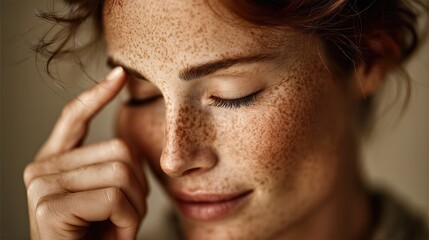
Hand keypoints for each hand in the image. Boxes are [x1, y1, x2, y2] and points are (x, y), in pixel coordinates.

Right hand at [23, 67, 147, 239]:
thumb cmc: (95, 239)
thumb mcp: (105, 198)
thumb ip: (108, 167)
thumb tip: (129, 144)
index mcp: (55, 162)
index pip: (74, 118)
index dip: (97, 95)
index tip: (119, 75)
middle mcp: (42, 169)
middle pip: (119, 150)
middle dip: (138, 189)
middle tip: (125, 217)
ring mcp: (42, 186)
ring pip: (121, 173)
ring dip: (135, 208)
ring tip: (118, 228)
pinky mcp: (51, 207)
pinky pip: (114, 198)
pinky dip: (128, 221)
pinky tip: (114, 237)